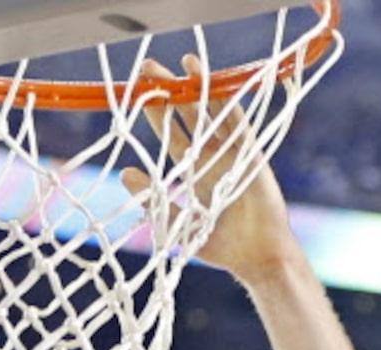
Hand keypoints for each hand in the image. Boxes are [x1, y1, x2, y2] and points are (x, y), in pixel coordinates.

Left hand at [122, 61, 296, 281]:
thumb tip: (125, 173)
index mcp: (196, 172)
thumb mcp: (178, 225)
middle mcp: (213, 157)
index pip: (172, 136)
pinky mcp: (251, 158)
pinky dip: (227, 105)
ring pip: (214, 113)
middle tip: (149, 67)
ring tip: (185, 61)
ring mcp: (233, 154)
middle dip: (170, 91)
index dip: (157, 114)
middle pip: (189, 116)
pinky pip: (238, 125)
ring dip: (200, 87)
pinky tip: (215, 85)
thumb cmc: (221, 247)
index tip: (136, 93)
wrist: (255, 259)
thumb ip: (154, 201)